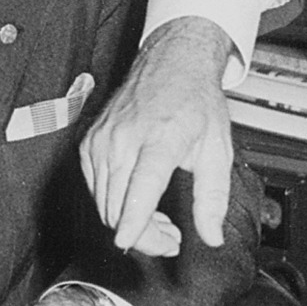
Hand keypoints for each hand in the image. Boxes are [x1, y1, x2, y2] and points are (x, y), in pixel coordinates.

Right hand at [83, 17, 238, 256]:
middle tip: (171, 239)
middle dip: (144, 236)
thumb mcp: (217, 149)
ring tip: (160, 221)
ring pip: (104, 204)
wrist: (170, 64)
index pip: (140, 185)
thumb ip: (213, 198)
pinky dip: (114, 205)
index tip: (126, 241)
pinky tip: (138, 202)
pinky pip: (95, 191)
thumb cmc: (195, 102)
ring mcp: (102, 141)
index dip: (132, 218)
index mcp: (160, 137)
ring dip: (129, 224)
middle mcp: (124, 138)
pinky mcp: (89, 144)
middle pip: (118, 206)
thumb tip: (211, 237)